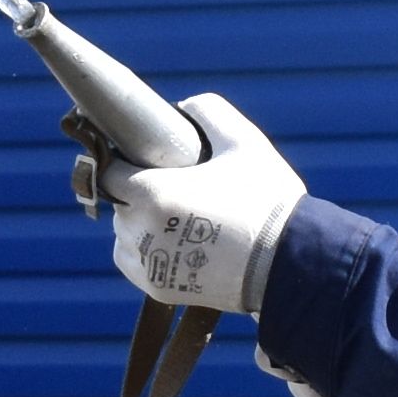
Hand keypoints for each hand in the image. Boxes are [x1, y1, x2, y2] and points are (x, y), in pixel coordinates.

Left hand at [105, 91, 302, 314]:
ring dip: (139, 223)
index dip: (124, 161)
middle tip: (174, 187)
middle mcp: (139, 230)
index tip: (143, 158)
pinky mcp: (158, 289)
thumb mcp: (243, 141)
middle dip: (138, 192)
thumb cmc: (265, 200)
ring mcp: (147, 264)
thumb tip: (183, 107)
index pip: (109, 171)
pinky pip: (134, 264)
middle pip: (119, 203)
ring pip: (123, 235)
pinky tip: (173, 241)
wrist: (287, 265)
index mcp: (151, 192)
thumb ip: (208, 112)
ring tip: (175, 216)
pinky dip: (145, 251)